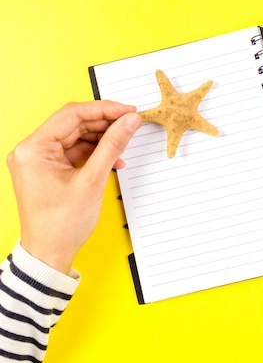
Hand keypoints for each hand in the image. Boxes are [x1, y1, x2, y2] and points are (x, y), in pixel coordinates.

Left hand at [6, 101, 141, 274]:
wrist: (50, 253)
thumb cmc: (60, 224)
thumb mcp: (92, 180)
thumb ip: (112, 146)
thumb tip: (129, 122)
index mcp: (33, 149)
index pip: (72, 115)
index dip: (104, 110)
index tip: (127, 111)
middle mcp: (31, 150)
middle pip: (74, 124)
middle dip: (105, 124)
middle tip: (131, 124)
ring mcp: (39, 160)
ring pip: (77, 137)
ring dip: (102, 140)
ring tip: (124, 144)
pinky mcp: (49, 169)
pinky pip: (75, 151)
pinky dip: (95, 153)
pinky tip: (112, 159)